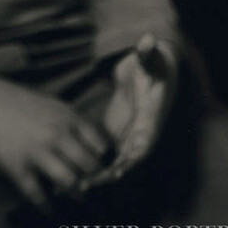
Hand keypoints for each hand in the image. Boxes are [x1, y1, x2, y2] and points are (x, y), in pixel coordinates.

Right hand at [0, 56, 109, 211]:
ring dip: (78, 196)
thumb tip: (95, 146)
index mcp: (66, 117)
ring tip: (79, 200)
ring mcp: (37, 152)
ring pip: (70, 183)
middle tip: (99, 192)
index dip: (108, 162)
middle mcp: (56, 134)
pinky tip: (51, 212)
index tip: (109, 172)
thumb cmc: (15, 101)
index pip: (100, 145)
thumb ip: (71, 122)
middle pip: (90, 168)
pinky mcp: (18, 167)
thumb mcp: (49, 103)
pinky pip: (39, 195)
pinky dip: (48, 207)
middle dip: (96, 183)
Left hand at [89, 34, 178, 187]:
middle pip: (127, 161)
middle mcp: (142, 131)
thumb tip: (149, 40)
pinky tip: (73, 173)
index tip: (119, 172)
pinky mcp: (117, 131)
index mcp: (152, 118)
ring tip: (75, 187)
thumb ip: (148, 52)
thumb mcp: (152, 57)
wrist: (152, 67)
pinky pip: (106, 153)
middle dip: (108, 176)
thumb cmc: (154, 63)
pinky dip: (92, 165)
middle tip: (87, 186)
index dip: (132, 159)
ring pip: (115, 162)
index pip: (144, 143)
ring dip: (98, 176)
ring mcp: (128, 133)